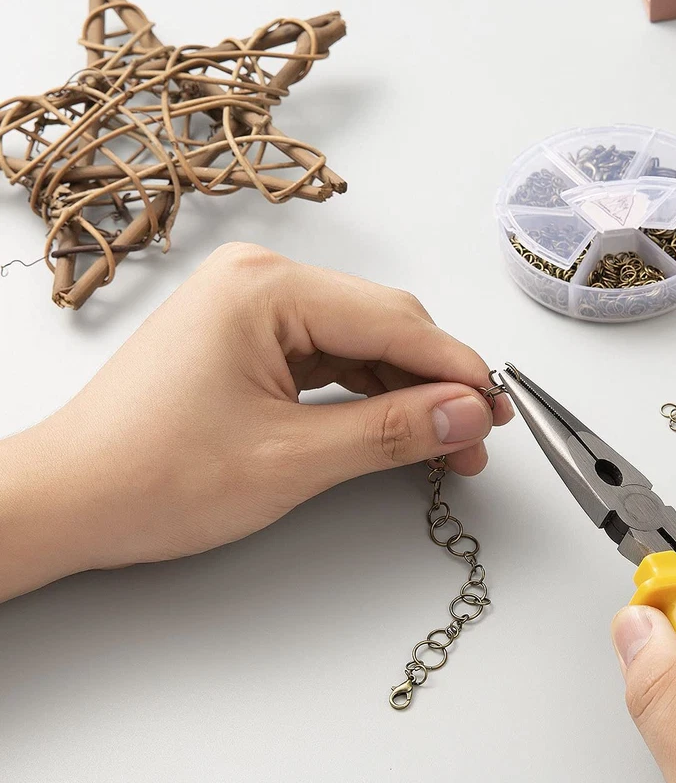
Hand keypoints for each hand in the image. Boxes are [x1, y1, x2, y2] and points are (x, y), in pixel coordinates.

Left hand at [0, 243, 510, 600]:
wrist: (70, 501)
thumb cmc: (153, 476)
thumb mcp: (292, 459)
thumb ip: (390, 431)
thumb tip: (465, 414)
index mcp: (264, 288)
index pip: (394, 320)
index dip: (456, 370)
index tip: (498, 412)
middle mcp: (259, 282)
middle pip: (382, 325)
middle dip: (434, 385)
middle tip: (474, 440)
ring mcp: (251, 309)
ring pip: (360, 344)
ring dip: (405, 393)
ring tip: (444, 446)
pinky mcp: (247, 341)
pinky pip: (328, 359)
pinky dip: (366, 395)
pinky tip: (396, 428)